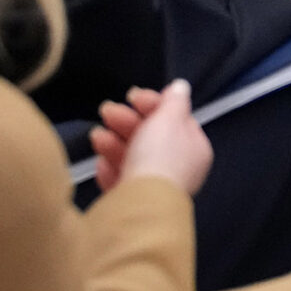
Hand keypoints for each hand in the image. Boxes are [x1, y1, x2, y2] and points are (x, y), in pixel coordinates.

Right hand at [90, 80, 212, 196]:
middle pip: (151, 137)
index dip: (154, 103)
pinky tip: (100, 164)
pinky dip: (110, 170)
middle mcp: (179, 168)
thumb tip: (181, 87)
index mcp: (194, 147)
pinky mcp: (134, 203)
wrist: (141, 203)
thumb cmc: (160, 155)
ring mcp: (156, 188)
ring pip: (133, 159)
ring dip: (113, 143)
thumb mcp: (169, 119)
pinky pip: (121, 181)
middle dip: (127, 122)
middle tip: (106, 110)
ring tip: (96, 136)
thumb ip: (174, 100)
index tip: (132, 96)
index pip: (175, 119)